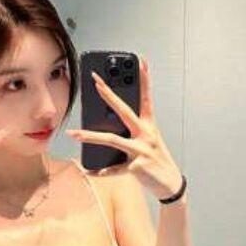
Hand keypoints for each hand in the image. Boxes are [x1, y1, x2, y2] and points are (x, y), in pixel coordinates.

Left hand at [66, 57, 184, 200]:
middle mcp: (146, 135)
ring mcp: (141, 151)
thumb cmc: (156, 159)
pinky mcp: (137, 168)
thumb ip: (132, 129)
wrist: (170, 184)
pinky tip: (91, 171)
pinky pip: (115, 169)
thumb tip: (109, 120)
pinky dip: (102, 171)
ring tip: (74, 134)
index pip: (146, 98)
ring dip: (91, 137)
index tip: (142, 61)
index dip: (145, 79)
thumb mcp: (148, 140)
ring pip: (113, 140)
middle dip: (110, 95)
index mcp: (150, 126)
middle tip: (97, 82)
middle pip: (125, 111)